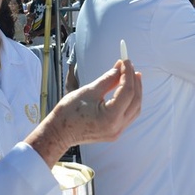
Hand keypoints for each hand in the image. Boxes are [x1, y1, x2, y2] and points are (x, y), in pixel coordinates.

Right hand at [26, 59, 141, 167]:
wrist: (59, 133)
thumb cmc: (69, 112)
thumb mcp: (89, 91)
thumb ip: (108, 79)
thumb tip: (119, 67)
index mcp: (110, 117)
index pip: (127, 91)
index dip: (128, 73)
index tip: (126, 61)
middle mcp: (117, 127)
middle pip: (135, 100)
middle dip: (134, 82)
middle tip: (129, 67)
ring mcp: (117, 132)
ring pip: (135, 109)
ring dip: (135, 92)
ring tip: (132, 77)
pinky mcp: (114, 132)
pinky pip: (129, 115)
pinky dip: (130, 102)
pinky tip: (127, 91)